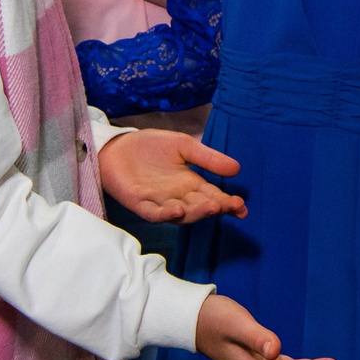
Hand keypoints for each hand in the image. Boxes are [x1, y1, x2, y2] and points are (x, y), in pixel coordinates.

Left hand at [97, 128, 246, 223]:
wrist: (118, 146)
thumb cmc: (150, 147)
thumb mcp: (184, 146)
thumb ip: (208, 158)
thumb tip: (237, 169)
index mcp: (190, 184)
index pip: (213, 196)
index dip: (228, 203)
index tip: (242, 206)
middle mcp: (178, 196)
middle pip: (201, 207)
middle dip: (217, 208)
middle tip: (232, 206)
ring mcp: (159, 202)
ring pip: (181, 214)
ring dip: (196, 213)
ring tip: (212, 207)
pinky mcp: (139, 203)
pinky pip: (154, 213)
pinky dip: (165, 214)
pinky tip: (177, 209)